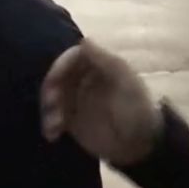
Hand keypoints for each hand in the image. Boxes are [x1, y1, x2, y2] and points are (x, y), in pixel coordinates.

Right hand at [41, 38, 163, 165]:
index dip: (60, 65)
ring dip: (48, 109)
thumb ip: (105, 61)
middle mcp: (84, 79)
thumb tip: (84, 40)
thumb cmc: (137, 111)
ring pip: (51, 96)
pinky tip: (52, 134)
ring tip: (54, 124)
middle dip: (50, 89)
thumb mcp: (126, 83)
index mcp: (98, 67)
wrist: (140, 147)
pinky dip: (49, 123)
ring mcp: (76, 99)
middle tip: (50, 104)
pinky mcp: (70, 118)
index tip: (54, 80)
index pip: (73, 57)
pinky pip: (52, 116)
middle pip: (57, 76)